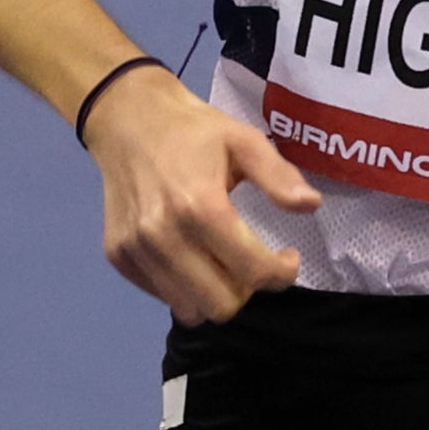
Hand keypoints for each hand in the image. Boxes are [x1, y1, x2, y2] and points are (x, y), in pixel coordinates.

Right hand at [92, 68, 318, 320]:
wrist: (126, 120)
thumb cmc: (192, 132)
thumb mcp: (244, 140)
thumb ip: (278, 176)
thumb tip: (311, 205)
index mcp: (199, 206)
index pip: (253, 272)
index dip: (282, 273)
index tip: (288, 258)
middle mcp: (163, 235)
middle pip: (221, 305)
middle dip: (248, 290)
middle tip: (253, 262)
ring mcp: (135, 249)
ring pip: (190, 309)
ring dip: (215, 294)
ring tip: (224, 263)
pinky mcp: (117, 256)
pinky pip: (162, 296)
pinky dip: (184, 287)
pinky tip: (192, 256)